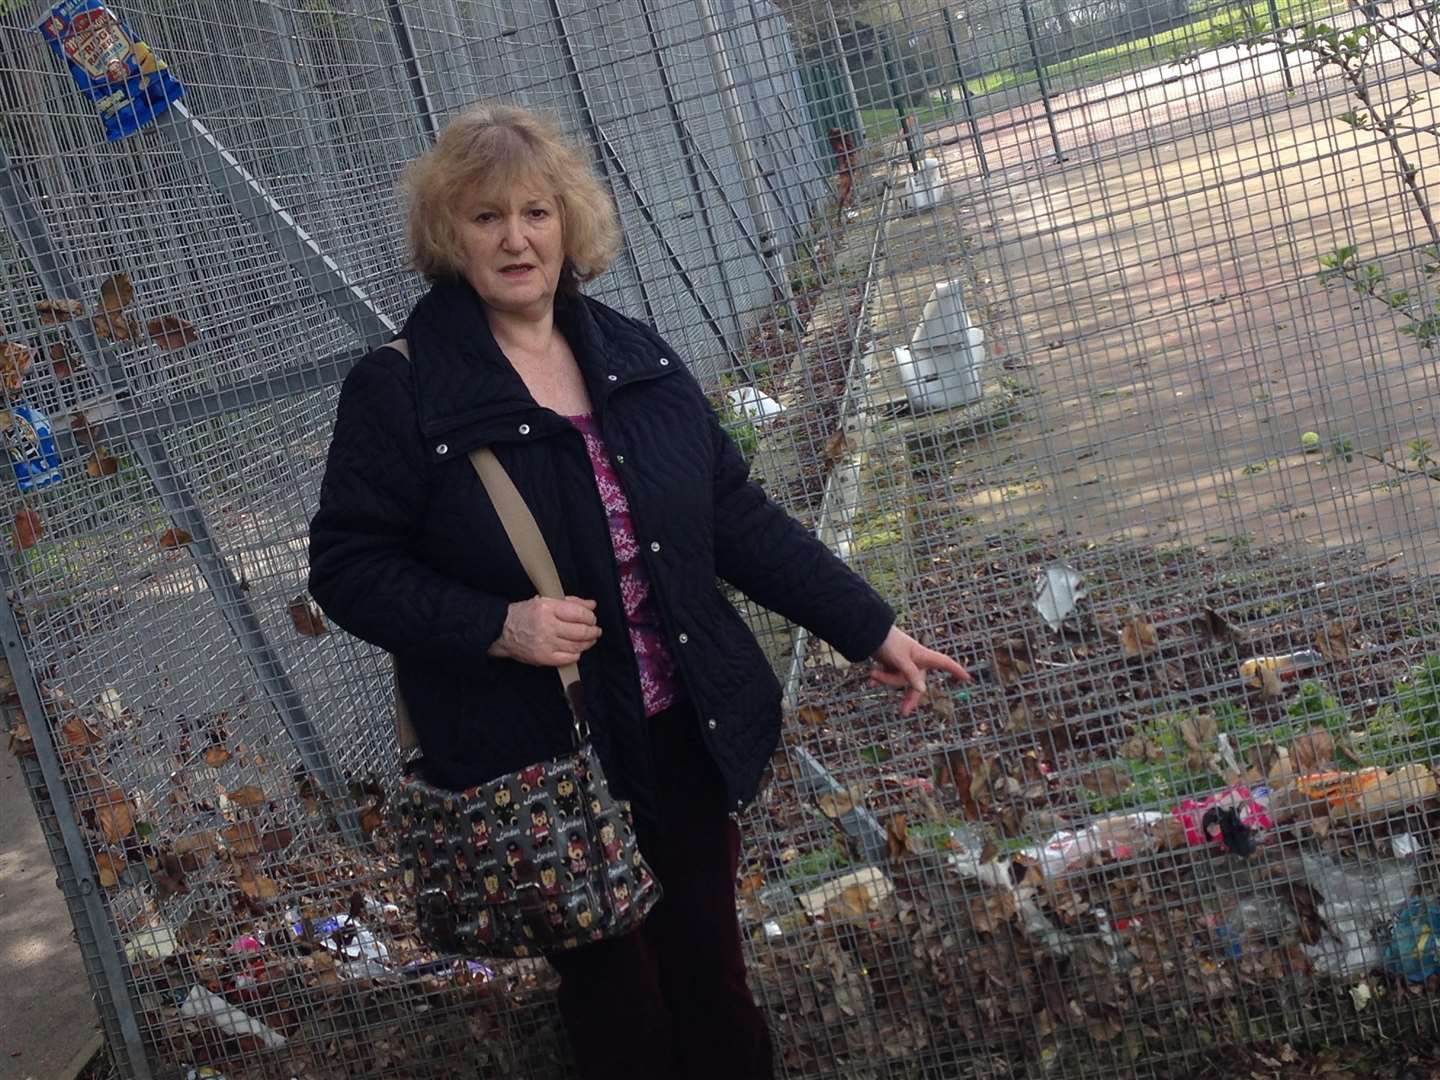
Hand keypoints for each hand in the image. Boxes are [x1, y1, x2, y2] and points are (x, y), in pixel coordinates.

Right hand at [487, 596, 601, 666]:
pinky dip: (576, 654)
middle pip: (580, 631)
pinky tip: (576, 650)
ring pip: (576, 646)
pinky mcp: (543, 658)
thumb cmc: (524, 614)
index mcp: (547, 608)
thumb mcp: (545, 601)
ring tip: (589, 640)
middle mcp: (547, 626)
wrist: (502, 630)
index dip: (590, 617)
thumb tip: (592, 604)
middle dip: (593, 631)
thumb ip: (571, 602)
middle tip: (595, 631)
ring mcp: (545, 643)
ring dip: (587, 643)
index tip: (592, 618)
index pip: (579, 613)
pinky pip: (568, 658)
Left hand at [868, 625, 970, 716]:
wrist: (868, 632)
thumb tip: (922, 690)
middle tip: (902, 713)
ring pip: (898, 681)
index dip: (956, 670)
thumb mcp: (900, 659)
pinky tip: (870, 681)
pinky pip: (888, 677)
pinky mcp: (891, 664)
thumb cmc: (888, 642)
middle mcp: (915, 661)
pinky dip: (879, 678)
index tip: (967, 677)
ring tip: (873, 673)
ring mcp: (902, 664)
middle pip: (916, 684)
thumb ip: (910, 674)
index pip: (944, 663)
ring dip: (885, 679)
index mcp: (922, 656)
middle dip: (907, 697)